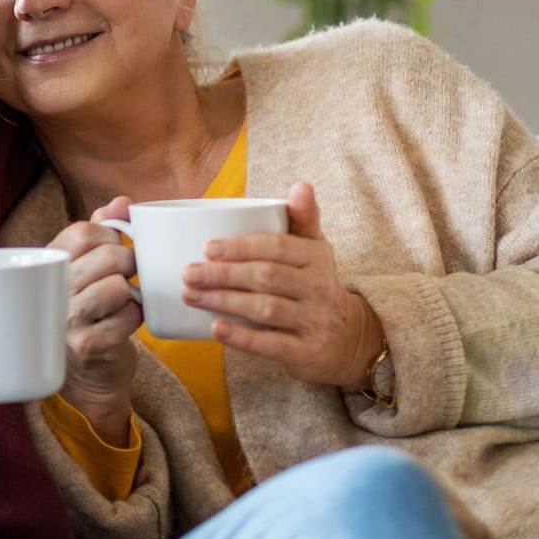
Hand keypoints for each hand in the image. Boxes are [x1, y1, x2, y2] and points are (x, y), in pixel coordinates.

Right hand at [45, 197, 141, 443]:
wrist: (87, 374)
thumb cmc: (89, 310)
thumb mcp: (86, 266)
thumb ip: (102, 229)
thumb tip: (122, 201)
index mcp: (50, 265)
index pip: (83, 230)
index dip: (111, 233)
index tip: (116, 245)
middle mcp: (53, 291)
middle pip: (107, 256)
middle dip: (129, 262)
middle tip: (128, 274)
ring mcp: (68, 320)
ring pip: (118, 286)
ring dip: (131, 293)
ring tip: (123, 299)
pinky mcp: (89, 345)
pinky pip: (128, 317)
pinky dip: (135, 317)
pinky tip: (124, 322)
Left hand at [181, 183, 384, 387]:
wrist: (350, 339)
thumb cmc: (316, 285)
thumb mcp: (315, 250)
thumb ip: (303, 218)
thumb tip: (301, 185)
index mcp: (316, 257)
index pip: (277, 247)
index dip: (241, 247)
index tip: (207, 248)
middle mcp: (318, 288)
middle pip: (266, 277)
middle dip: (223, 275)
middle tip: (188, 273)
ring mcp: (314, 321)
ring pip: (265, 309)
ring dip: (224, 302)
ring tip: (191, 296)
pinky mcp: (306, 353)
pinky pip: (271, 344)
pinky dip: (242, 337)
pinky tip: (215, 329)